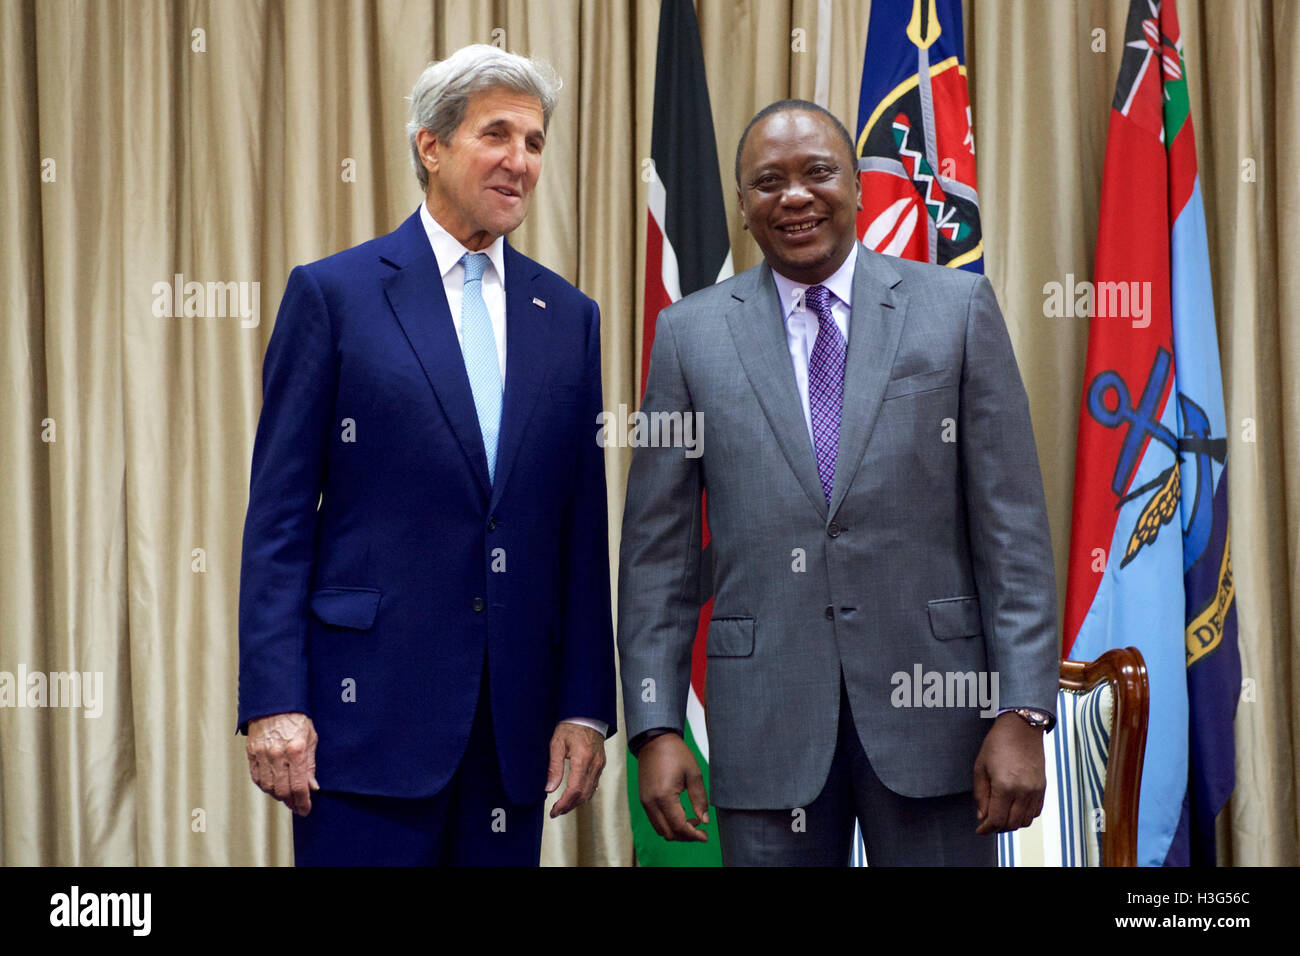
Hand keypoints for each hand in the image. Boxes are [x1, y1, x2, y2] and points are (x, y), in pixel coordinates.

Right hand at [246, 712, 319, 816]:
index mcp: (296, 751)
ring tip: (286, 795)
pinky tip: (272, 786)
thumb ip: (310, 765)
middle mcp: (278, 755)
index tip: (306, 810)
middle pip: (282, 791)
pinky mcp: (251, 753)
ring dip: (278, 795)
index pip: (299, 786)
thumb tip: (313, 787)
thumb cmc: (296, 719)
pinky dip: (265, 786)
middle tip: (297, 805)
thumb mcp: (311, 738)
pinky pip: (257, 778)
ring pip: (268, 788)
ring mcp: (262, 755)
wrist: (274, 703)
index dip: (303, 802)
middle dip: (291, 802)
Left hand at [546, 722, 606, 817]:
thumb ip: (554, 768)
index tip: (554, 811)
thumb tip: (549, 789)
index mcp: (582, 758)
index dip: (564, 803)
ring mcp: (599, 764)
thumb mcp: (557, 744)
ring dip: (576, 802)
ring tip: (563, 806)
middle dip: (569, 806)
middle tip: (556, 812)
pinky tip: (574, 795)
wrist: (587, 715)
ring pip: (590, 792)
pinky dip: (584, 794)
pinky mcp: (601, 764)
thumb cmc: (570, 726)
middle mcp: (594, 764)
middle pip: (583, 794)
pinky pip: (594, 784)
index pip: (575, 789)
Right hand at [636, 732, 708, 841]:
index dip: (694, 835)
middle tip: (700, 830)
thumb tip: (704, 820)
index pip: (679, 826)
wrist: (655, 740)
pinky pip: (655, 820)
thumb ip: (700, 799)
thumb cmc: (675, 753)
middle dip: (686, 836)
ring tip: (692, 821)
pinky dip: (668, 824)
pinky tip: (680, 815)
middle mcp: (651, 802)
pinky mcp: (643, 799)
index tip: (705, 836)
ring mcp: (645, 802)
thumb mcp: (694, 774)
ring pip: (660, 830)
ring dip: (676, 831)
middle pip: (669, 833)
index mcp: (664, 796)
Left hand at [973, 712, 1045, 833]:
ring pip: (1025, 821)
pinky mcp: (1043, 788)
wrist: (1022, 728)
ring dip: (1012, 823)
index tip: (980, 830)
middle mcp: (1023, 792)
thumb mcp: (980, 767)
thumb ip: (980, 794)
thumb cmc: (997, 744)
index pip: (997, 819)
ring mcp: (1035, 790)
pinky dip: (1025, 816)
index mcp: (1004, 786)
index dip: (987, 829)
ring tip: (1001, 816)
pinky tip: (1014, 809)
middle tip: (988, 822)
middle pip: (1012, 824)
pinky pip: (1036, 812)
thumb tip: (982, 816)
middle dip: (998, 827)